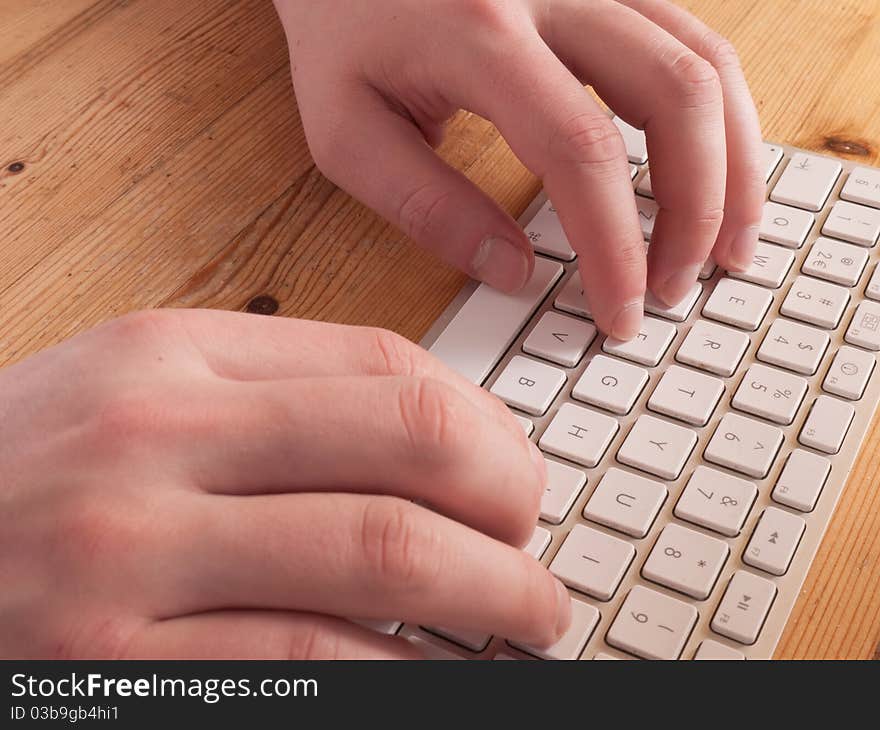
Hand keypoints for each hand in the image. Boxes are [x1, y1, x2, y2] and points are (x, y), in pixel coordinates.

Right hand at [0, 310, 567, 657]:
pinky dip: (409, 674)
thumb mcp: (131, 395)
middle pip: (408, 444)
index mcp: (169, 360)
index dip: (484, 422)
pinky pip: (318, 665)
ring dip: (491, 591)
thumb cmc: (22, 476)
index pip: (383, 365)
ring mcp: (132, 559)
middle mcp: (156, 443)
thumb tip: (429, 432)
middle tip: (538, 542)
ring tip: (530, 616)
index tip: (517, 469)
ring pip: (382, 556)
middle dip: (511, 498)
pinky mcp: (119, 672)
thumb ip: (271, 397)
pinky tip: (442, 674)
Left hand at [274, 0, 762, 338]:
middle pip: (677, 98)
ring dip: (734, 165)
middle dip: (695, 211)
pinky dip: (719, 120)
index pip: (581, 152)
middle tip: (677, 289)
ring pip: (707, 64)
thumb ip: (423, 204)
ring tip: (729, 246)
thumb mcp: (347, 128)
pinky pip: (695, 44)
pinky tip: (716, 175)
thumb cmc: (342, 28)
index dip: (615, 246)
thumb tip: (512, 272)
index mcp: (480, 30)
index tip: (620, 312)